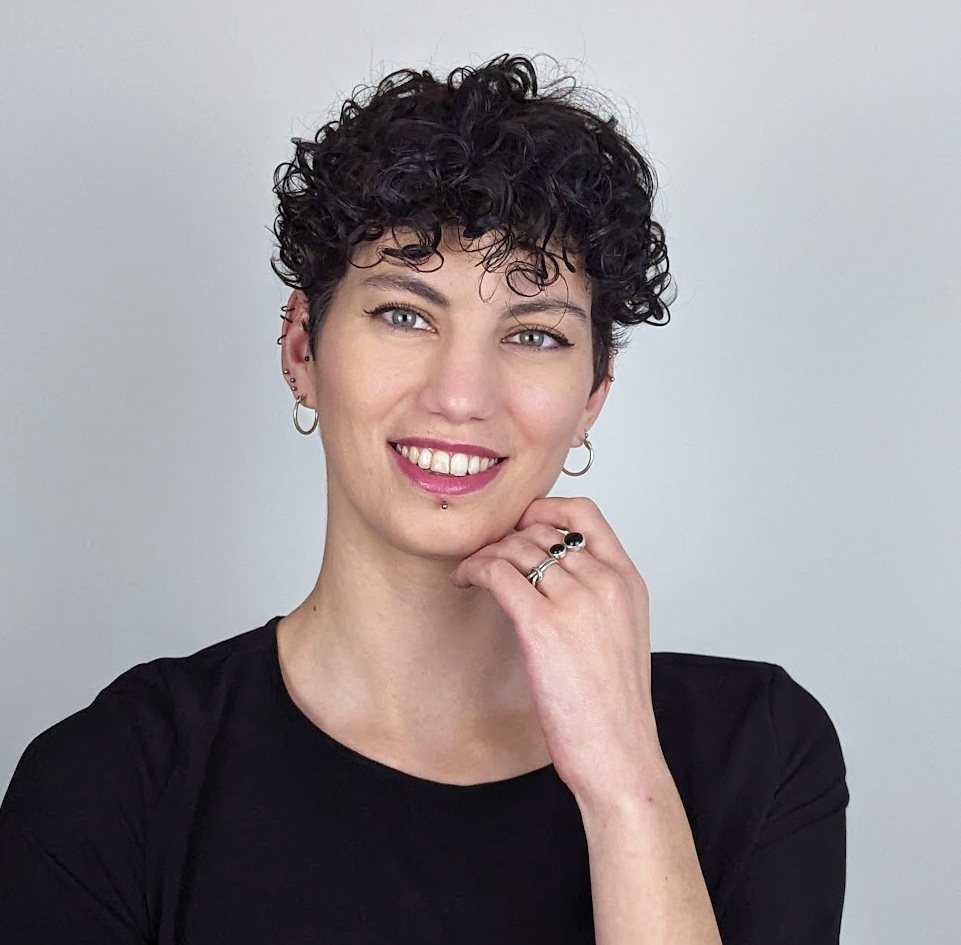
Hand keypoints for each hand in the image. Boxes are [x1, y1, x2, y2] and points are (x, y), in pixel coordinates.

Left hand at [450, 496, 661, 804]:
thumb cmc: (615, 705)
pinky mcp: (543, 626)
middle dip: (505, 537)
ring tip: (471, 571)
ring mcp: (576, 602)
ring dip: (485, 553)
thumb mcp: (620, 634)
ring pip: (516, 548)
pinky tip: (464, 580)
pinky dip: (474, 569)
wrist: (620, 753)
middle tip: (486, 556)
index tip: (520, 524)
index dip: (545, 508)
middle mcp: (605, 582)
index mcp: (628, 581)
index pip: (585, 514)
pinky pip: (498, 574)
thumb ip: (595, 594)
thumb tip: (551, 572)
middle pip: (541, 530)